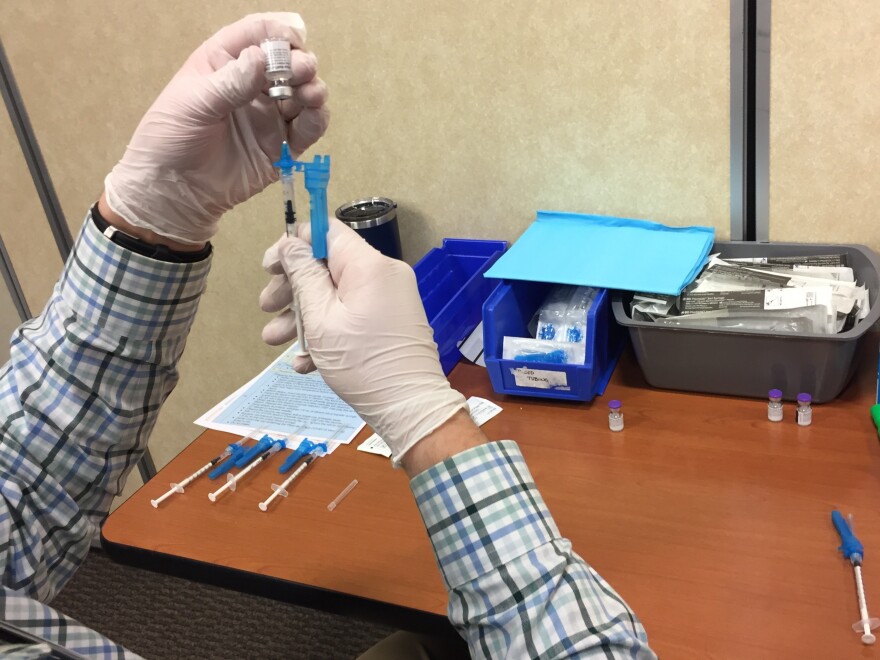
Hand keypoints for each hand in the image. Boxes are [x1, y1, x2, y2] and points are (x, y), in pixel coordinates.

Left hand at [104, 13, 328, 244]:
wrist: (174, 192)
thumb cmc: (169, 140)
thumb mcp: (193, 103)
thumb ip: (231, 82)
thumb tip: (262, 58)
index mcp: (224, 62)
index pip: (257, 34)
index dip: (278, 33)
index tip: (292, 41)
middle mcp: (251, 85)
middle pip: (288, 62)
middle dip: (301, 62)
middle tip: (303, 71)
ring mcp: (269, 115)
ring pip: (303, 94)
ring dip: (313, 90)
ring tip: (311, 95)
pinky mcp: (281, 145)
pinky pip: (308, 128)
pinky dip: (317, 120)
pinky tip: (313, 118)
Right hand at [260, 220, 468, 465]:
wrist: (409, 408)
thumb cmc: (362, 362)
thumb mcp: (321, 319)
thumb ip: (303, 276)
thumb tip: (291, 244)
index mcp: (370, 266)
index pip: (328, 232)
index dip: (295, 243)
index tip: (270, 265)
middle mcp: (383, 276)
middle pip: (328, 266)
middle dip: (292, 287)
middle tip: (266, 306)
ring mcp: (388, 301)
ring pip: (336, 295)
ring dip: (302, 316)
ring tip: (273, 339)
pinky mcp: (389, 324)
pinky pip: (352, 317)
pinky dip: (327, 333)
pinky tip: (304, 362)